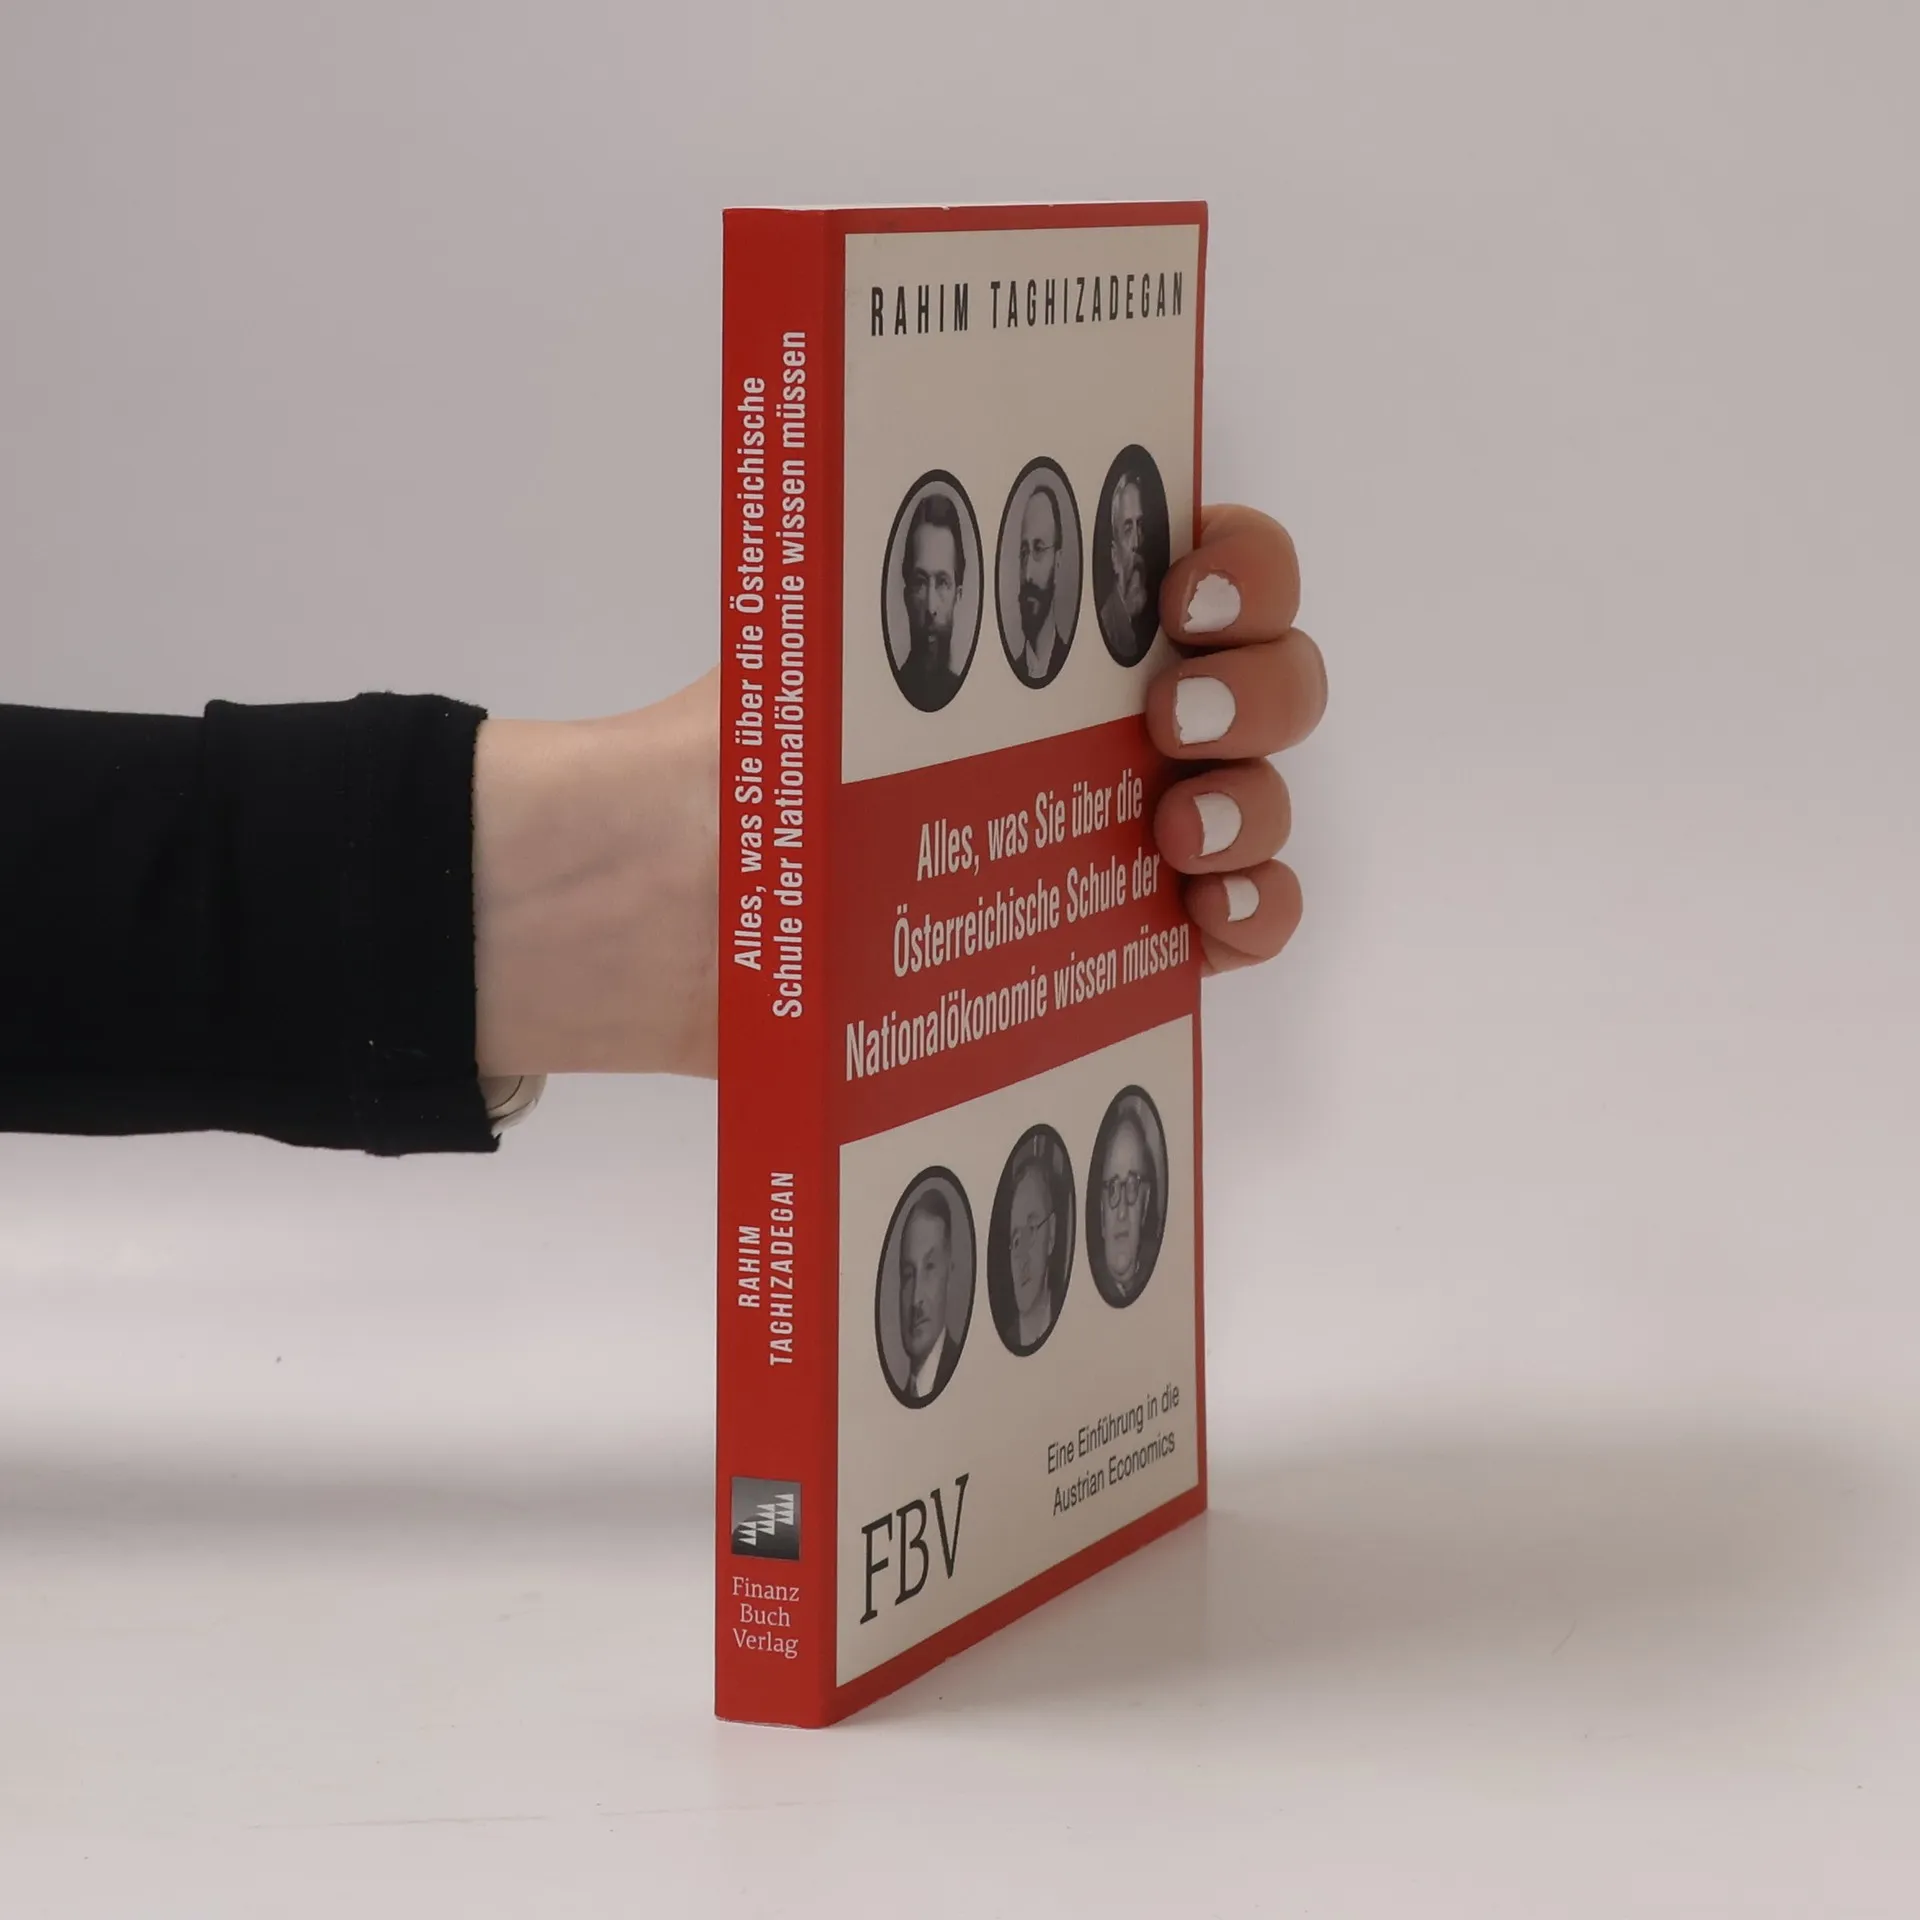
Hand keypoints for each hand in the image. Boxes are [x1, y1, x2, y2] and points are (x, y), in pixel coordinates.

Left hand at [472, 504, 1323, 1076]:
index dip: (1240, 564)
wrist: (661, 926)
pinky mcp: (1116, 947)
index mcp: (1045, 627)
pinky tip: (1206, 913)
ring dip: (1254, 805)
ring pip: (1262, 800)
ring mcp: (1120, 836)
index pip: (1203, 558)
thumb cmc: (722, 770)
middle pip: (1266, 676)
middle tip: (1175, 714)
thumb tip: (854, 461)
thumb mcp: (799, 646)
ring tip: (1174, 832)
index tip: (1183, 593)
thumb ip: (874, 571)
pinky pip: (1243, 926)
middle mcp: (1103, 720)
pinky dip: (1257, 914)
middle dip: (1258, 683)